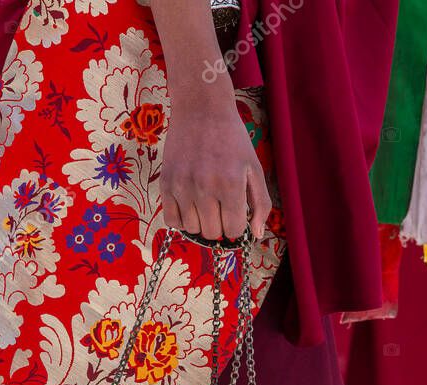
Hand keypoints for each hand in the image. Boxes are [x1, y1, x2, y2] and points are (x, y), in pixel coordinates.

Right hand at [160, 104, 271, 241]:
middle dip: (220, 224)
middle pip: (212, 233)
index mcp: (230, 186)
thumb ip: (261, 203)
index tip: (235, 212)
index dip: (236, 225)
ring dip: (201, 221)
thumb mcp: (254, 168)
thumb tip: (256, 235)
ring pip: (192, 229)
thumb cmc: (232, 139)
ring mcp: (182, 186)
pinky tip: (190, 205)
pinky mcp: (166, 183)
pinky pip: (171, 220)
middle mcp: (204, 188)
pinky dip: (182, 219)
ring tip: (205, 202)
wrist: (201, 108)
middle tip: (221, 205)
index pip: (233, 230)